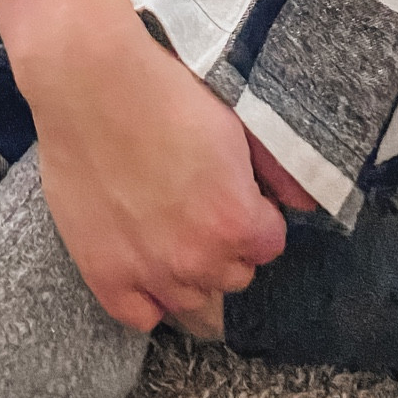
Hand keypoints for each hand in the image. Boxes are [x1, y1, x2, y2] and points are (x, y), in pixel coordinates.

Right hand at [22, 2, 287, 333]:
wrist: (90, 81)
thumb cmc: (165, 90)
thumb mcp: (234, 121)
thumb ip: (275, 170)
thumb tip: (306, 202)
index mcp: (236, 220)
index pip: (269, 244)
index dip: (256, 215)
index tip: (239, 196)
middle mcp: (197, 257)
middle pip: (233, 275)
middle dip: (227, 244)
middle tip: (203, 206)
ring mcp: (148, 271)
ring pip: (192, 299)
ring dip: (190, 270)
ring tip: (173, 229)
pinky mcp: (103, 274)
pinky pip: (140, 315)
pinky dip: (147, 295)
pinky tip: (146, 262)